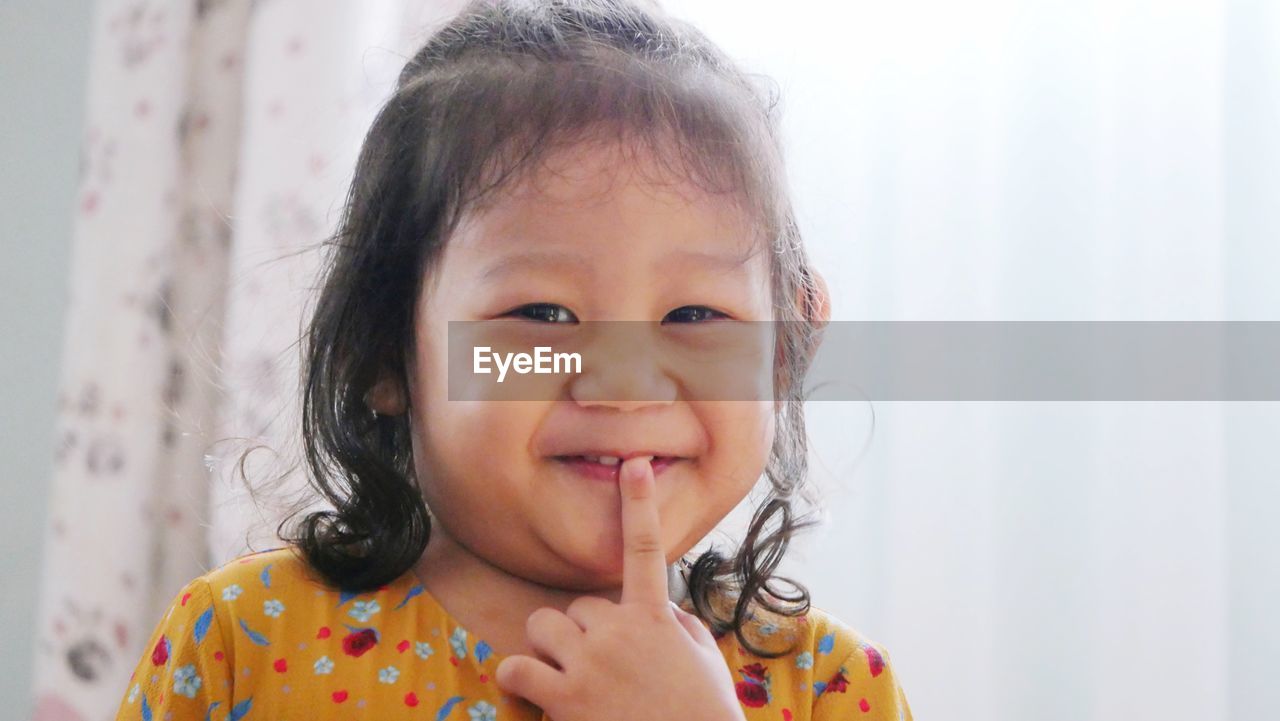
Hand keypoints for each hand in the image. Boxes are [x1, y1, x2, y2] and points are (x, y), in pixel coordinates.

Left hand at [494, 456, 746, 720]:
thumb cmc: (702, 714)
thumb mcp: (702, 659)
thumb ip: (678, 624)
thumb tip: (661, 610)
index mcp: (657, 618)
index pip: (647, 550)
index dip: (640, 503)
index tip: (635, 465)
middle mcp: (619, 632)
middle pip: (579, 605)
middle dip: (584, 632)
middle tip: (603, 668)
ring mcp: (589, 664)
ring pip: (543, 627)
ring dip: (550, 648)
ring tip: (569, 678)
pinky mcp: (564, 699)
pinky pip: (517, 667)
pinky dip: (517, 677)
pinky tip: (531, 690)